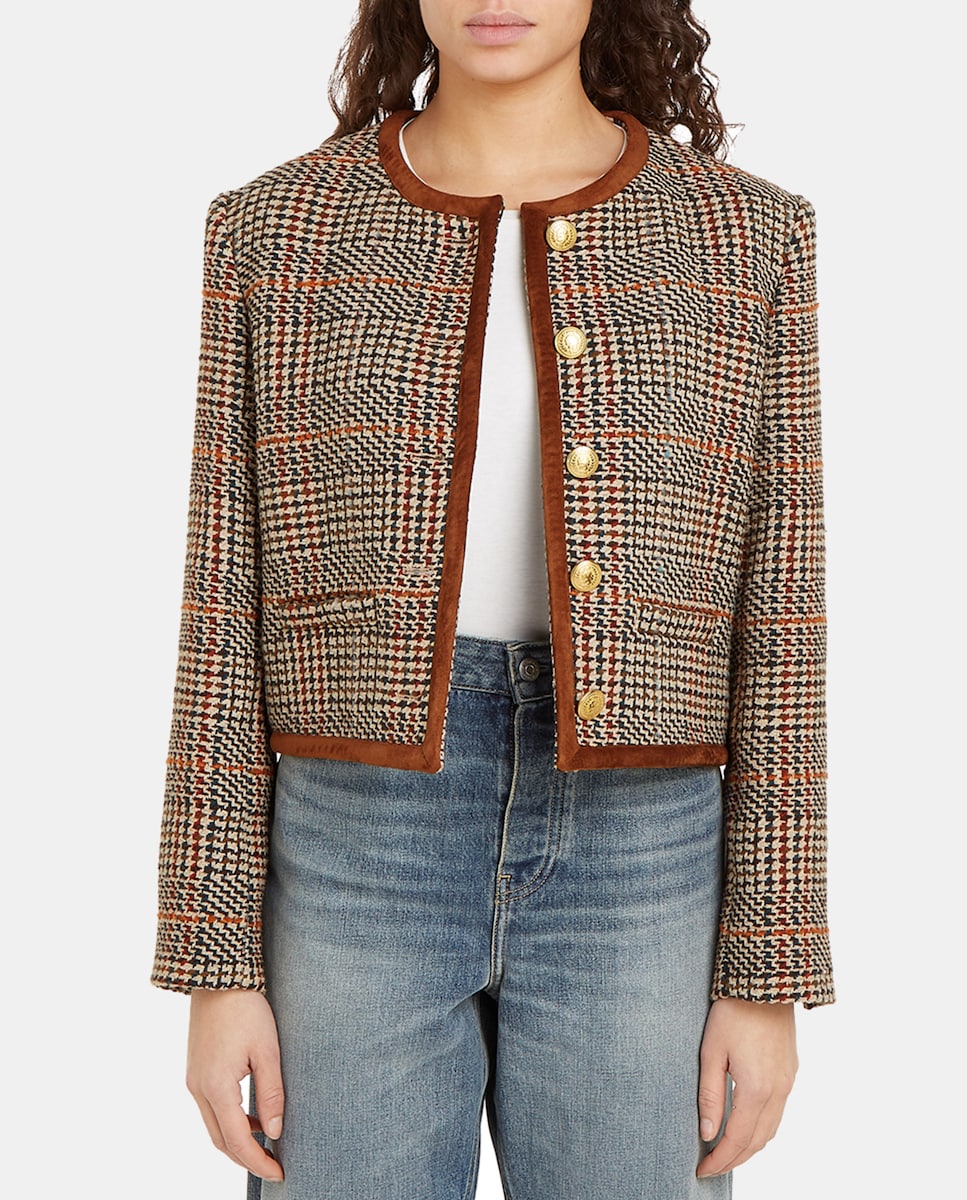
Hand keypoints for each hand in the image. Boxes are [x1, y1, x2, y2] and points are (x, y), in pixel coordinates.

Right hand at [186, 988, 284, 1181]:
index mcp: (216, 1087)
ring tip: (266, 1145)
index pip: (237, 1140)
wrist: (218, 977)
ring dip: (237, 1141)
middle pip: (220, 1140)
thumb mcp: (267, 1051)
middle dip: (246, 1158)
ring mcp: (193, 1080)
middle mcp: (198, 1089)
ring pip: (214, 1126)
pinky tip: (251, 1118)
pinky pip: (211, 1109)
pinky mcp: (196, 1071)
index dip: (258, 1161)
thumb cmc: (247, 1009)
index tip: (279, 1173)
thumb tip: (274, 1132)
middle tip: (274, 1166)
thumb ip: (271, 1094)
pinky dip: (230, 1122)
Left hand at [696, 996, 797, 1177]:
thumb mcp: (711, 1052)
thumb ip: (710, 1096)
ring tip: (726, 1152)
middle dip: (734, 1159)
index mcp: (756, 1089)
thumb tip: (707, 1134)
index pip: (737, 1139)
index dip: (719, 1160)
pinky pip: (778, 1113)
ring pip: (771, 1130)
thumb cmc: (733, 1012)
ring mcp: (788, 1082)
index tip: (702, 1170)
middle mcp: (778, 1091)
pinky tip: (745, 1125)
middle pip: (757, 1141)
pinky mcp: (791, 1072)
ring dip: (749, 1147)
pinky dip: (761, 1129)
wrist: (765, 983)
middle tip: (711, 1167)